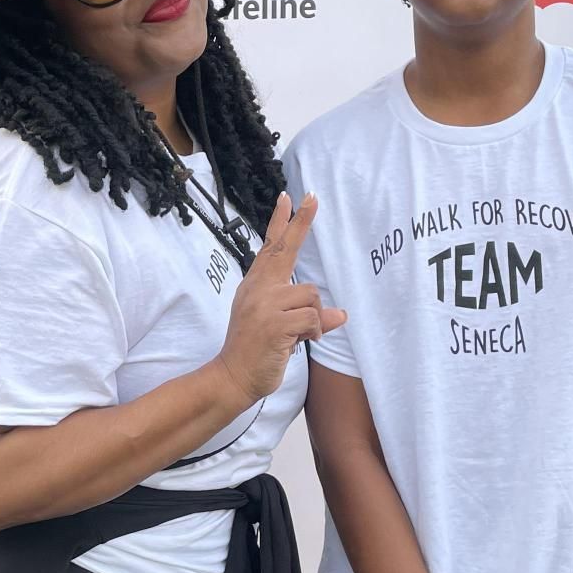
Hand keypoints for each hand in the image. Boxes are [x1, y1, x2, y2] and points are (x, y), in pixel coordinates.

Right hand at [216, 194, 347, 402]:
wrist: (232, 377)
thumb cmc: (255, 353)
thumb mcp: (282, 329)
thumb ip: (306, 316)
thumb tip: (340, 315)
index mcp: (256, 286)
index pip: (270, 248)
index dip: (281, 222)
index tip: (289, 197)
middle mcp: (258, 289)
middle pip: (284, 248)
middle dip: (300, 222)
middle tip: (313, 196)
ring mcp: (264, 304)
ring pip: (311, 295)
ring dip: (314, 318)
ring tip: (299, 335)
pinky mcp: (274, 322)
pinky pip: (313, 317)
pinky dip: (314, 331)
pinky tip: (296, 343)